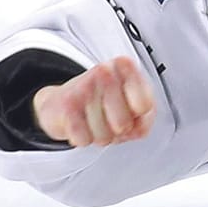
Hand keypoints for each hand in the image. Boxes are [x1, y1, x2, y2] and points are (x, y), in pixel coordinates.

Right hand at [32, 56, 155, 146]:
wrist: (62, 101)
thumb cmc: (107, 102)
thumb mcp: (135, 105)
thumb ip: (144, 120)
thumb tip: (133, 127)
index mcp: (126, 67)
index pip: (144, 105)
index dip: (140, 117)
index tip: (135, 111)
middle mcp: (105, 71)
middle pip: (123, 124)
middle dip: (120, 130)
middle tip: (113, 119)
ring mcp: (84, 86)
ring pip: (104, 136)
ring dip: (102, 136)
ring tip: (98, 121)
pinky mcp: (66, 103)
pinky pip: (84, 138)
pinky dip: (84, 139)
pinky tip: (82, 125)